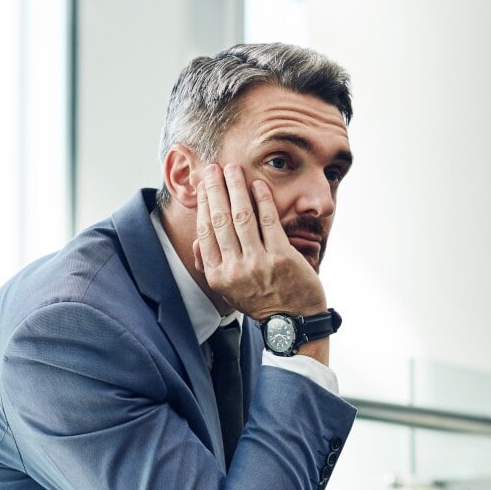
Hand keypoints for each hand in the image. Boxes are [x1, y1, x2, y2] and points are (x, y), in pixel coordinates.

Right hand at [193, 163, 325, 319]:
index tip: (203, 186)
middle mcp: (235, 269)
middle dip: (215, 189)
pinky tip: (258, 184)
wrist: (293, 322)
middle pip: (220, 220)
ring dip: (236, 187)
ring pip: (242, 216)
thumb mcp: (229, 291)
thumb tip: (197, 242)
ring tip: (233, 169)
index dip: (204, 205)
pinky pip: (268, 222)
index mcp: (218, 276)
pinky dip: (262, 200)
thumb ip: (210, 268)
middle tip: (213, 168)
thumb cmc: (261, 301)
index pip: (206, 232)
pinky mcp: (281, 257)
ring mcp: (258, 263)